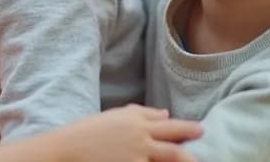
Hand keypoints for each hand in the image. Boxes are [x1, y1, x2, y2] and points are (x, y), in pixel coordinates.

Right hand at [42, 105, 201, 161]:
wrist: (67, 149)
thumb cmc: (88, 131)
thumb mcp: (115, 116)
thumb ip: (141, 113)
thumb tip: (165, 114)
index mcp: (137, 122)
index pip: (169, 126)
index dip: (187, 129)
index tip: (200, 131)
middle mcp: (140, 140)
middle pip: (174, 148)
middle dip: (190, 153)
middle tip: (201, 157)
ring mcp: (136, 158)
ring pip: (167, 161)